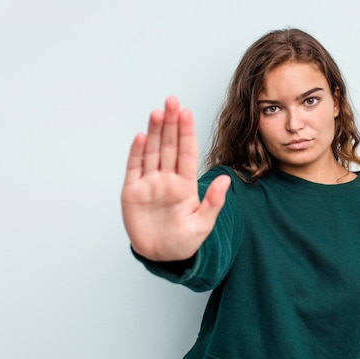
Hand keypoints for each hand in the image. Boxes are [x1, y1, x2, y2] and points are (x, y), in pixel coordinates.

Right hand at [121, 97, 230, 260]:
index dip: (187, 132)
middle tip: (172, 101)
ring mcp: (149, 184)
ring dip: (154, 132)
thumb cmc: (184, 241)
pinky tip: (141, 137)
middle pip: (169, 146)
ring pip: (152, 152)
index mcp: (185, 184)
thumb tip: (226, 180)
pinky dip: (136, 153)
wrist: (161, 256)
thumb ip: (213, 202)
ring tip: (157, 113)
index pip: (187, 152)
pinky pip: (134, 169)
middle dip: (171, 123)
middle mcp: (167, 179)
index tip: (187, 113)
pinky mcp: (132, 192)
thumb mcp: (203, 224)